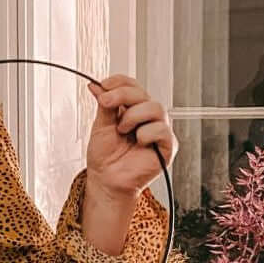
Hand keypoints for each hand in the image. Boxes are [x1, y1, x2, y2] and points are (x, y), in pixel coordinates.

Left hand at [85, 75, 177, 199]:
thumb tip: (96, 85)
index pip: (132, 86)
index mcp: (132, 110)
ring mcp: (159, 130)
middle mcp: (148, 118)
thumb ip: (104, 106)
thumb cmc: (105, 157)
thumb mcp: (101, 126)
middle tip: (105, 102)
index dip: (119, 82)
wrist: (106, 181)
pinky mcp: (167, 146)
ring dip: (133, 117)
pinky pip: (162, 129)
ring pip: (155, 108)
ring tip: (122, 131)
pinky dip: (146, 133)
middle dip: (122, 95)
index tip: (103, 84)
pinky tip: (138, 142)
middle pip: (143, 94)